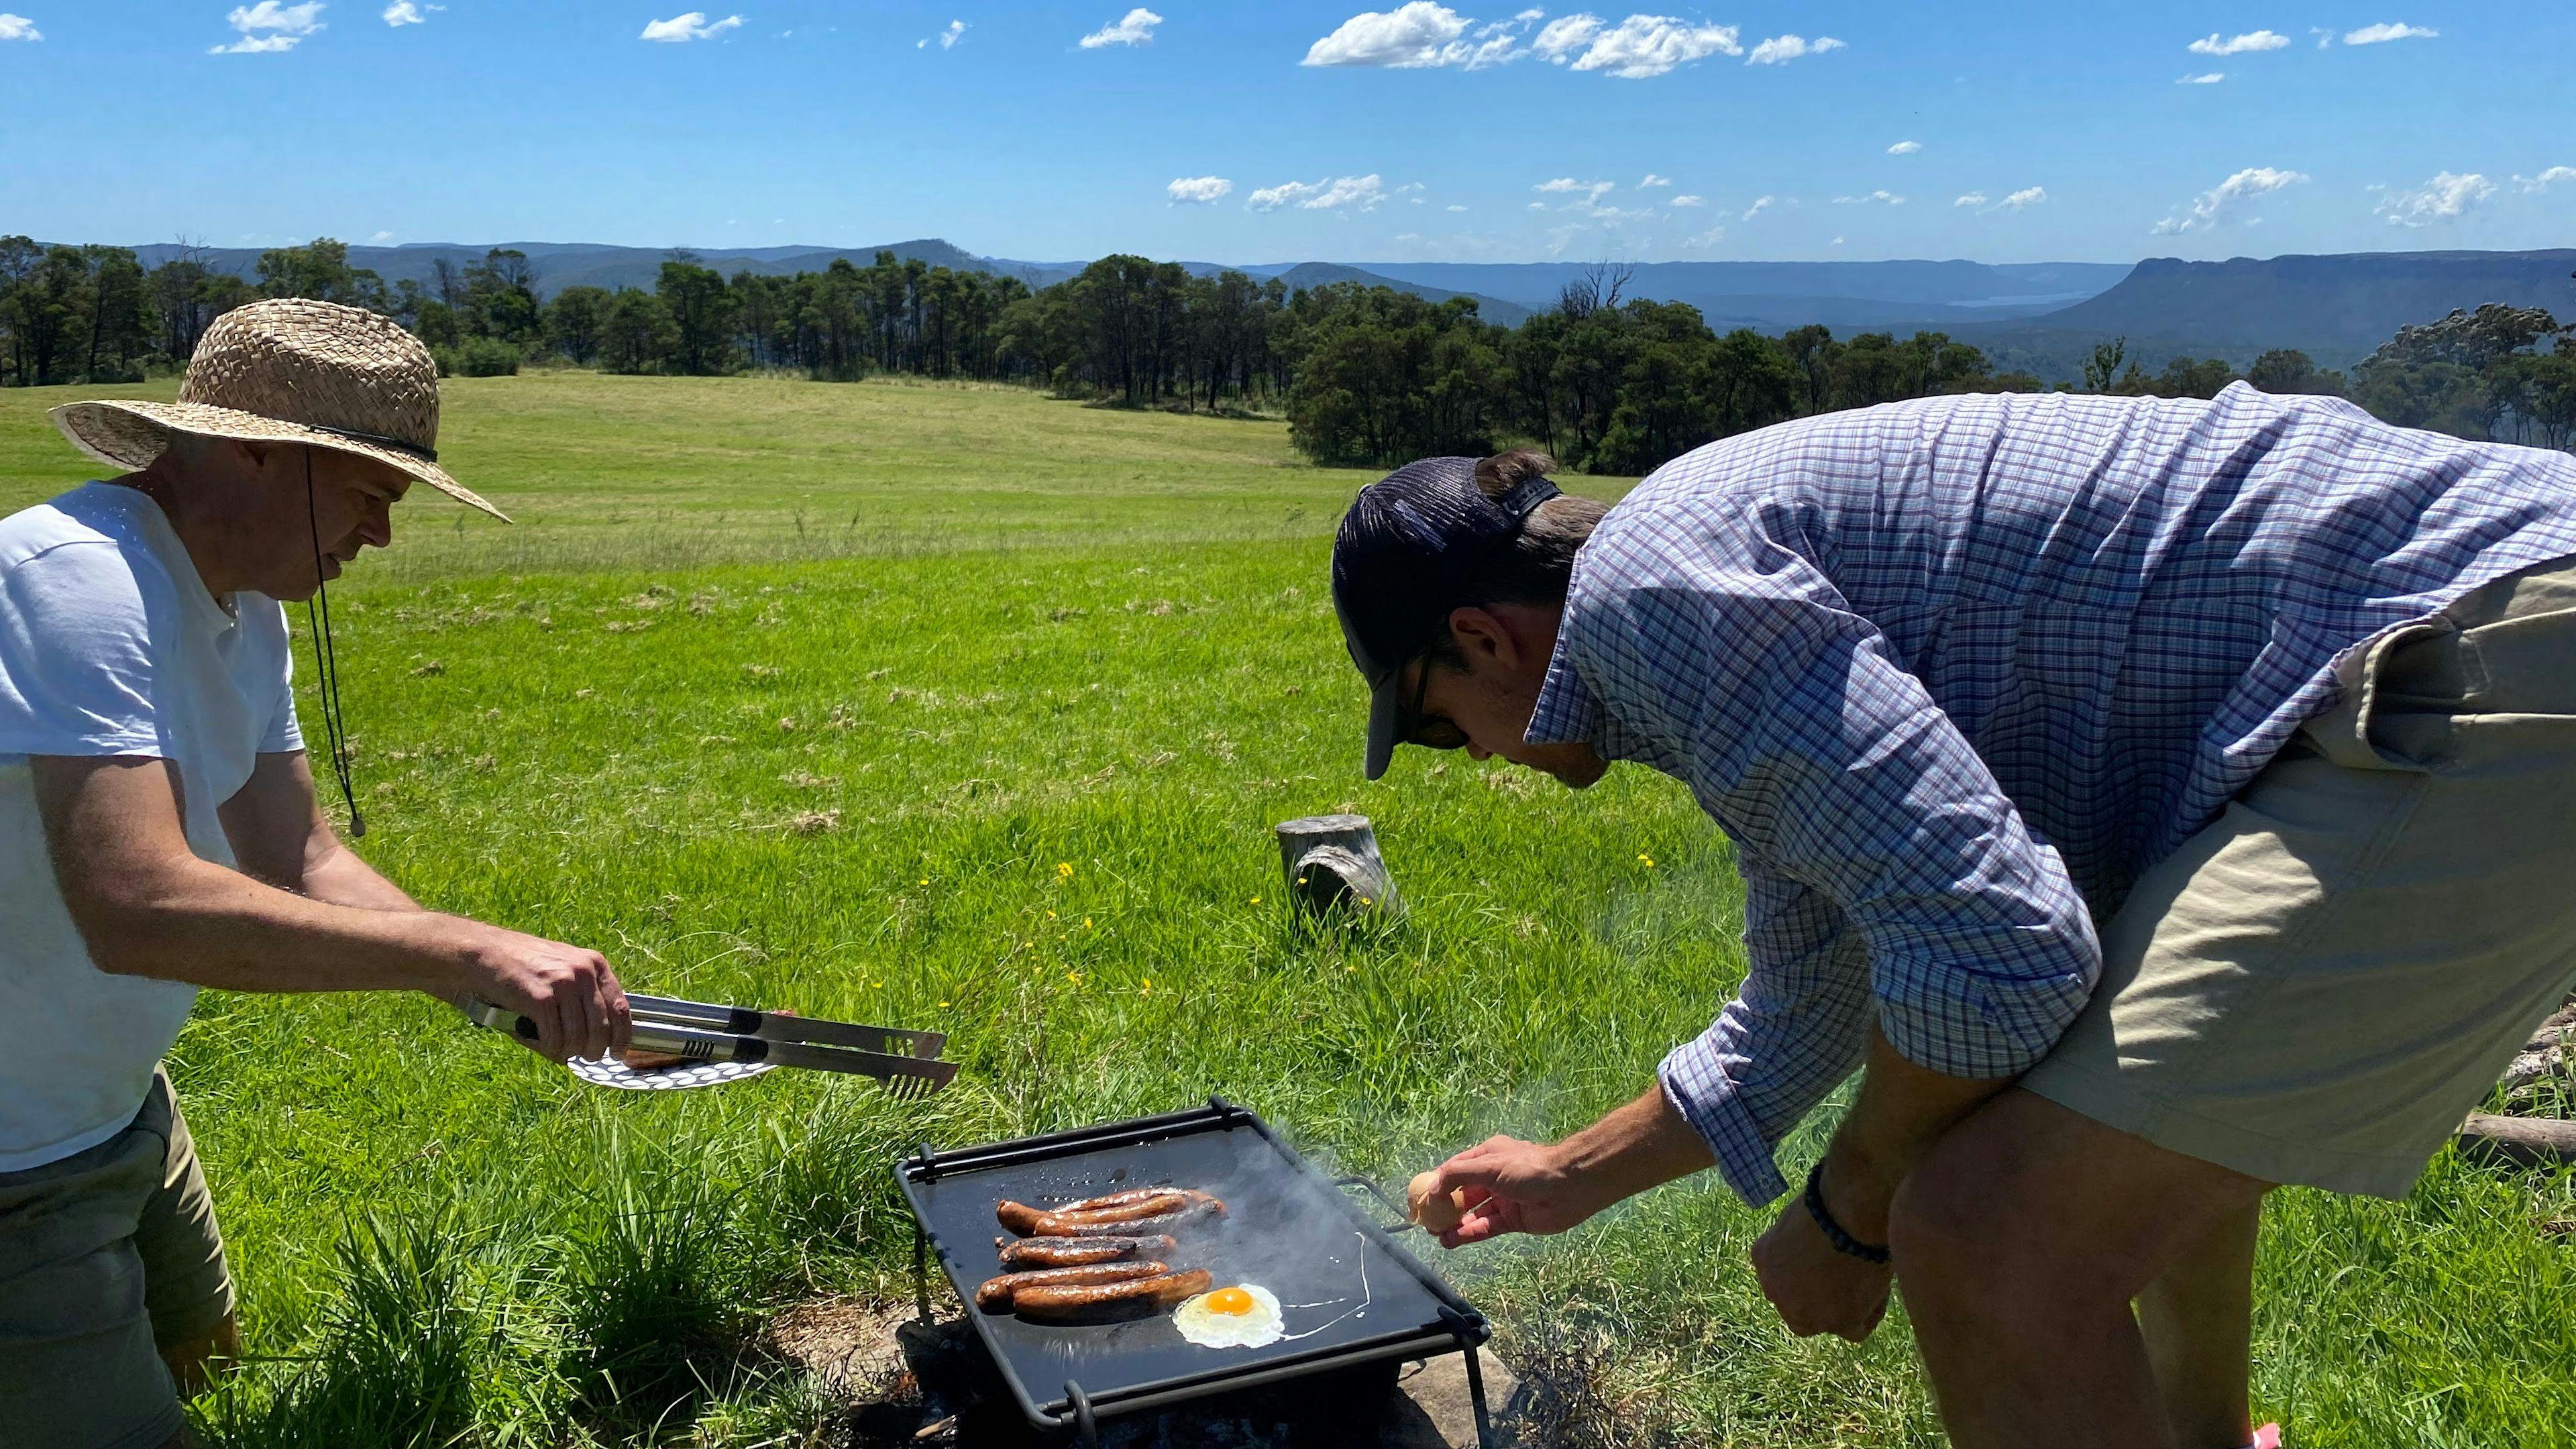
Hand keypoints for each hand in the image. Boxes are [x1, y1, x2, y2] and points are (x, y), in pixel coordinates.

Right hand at [451, 919, 629, 1063]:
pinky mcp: (541, 998)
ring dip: (569, 1051)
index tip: (618, 1053)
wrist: (486, 953)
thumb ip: (584, 996)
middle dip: (594, 1050)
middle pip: (601, 1028)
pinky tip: (543, 1044)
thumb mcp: (564, 968)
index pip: (621, 1007)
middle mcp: (584, 972)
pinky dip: (549, 1047)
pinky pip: (554, 1037)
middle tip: (585, 1058)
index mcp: (595, 964)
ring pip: (578, 1037)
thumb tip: (600, 1039)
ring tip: (560, 1051)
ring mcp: (563, 984)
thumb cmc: (524, 967)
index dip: (622, 1036)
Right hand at [1426, 1135, 1618, 1247]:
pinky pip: (1485, 1227)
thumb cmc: (1528, 1168)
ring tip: (1435, 1235)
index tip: (1420, 1198)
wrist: (1570, 1187)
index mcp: (1488, 1156)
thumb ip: (1458, 1175)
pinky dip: (1469, 1234)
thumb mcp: (1489, 1165)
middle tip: (1426, 1221)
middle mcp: (1493, 1177)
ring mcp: (1503, 1200)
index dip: (1437, 1183)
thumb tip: (1432, 1187)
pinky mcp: (1512, 1220)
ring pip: (1473, 1213)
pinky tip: (1452, 1241)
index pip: (1455, 1169)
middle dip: (1444, 1207)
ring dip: (1454, 1224)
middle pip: (1462, 1193)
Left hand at [1750, 1180, 1892, 1342]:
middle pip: (1801, 1306)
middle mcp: (1775, 1291)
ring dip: (1847, 1305)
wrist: (1848, 1214)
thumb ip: (1797, 1242)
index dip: (1810, 1273)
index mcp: (1763, 1257)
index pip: (1783, 1276)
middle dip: (1822, 1297)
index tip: (1831, 1261)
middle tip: (1850, 1276)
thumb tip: (1816, 1252)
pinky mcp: (1837, 1324)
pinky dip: (1870, 1312)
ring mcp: (1804, 1312)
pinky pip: (1857, 1329)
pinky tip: (1879, 1287)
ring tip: (1869, 1276)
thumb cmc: (1829, 1203)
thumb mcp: (1798, 1219)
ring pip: (1828, 1320)